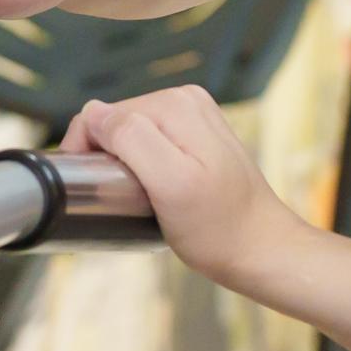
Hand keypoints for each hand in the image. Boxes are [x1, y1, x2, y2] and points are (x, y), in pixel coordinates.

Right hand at [64, 87, 308, 295]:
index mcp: (176, 103)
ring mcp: (194, 118)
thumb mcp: (170, 185)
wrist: (261, 249)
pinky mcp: (196, 138)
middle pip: (116, 123)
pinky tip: (156, 193)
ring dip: (124, 165)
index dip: (88, 152)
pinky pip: (150, 144)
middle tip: (128, 200)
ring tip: (143, 199)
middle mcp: (186, 101)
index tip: (99, 191)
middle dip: (109, 159)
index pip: (103, 115)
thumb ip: (133, 139)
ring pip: (130, 135)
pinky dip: (143, 168)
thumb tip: (94, 113)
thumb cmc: (218, 229)